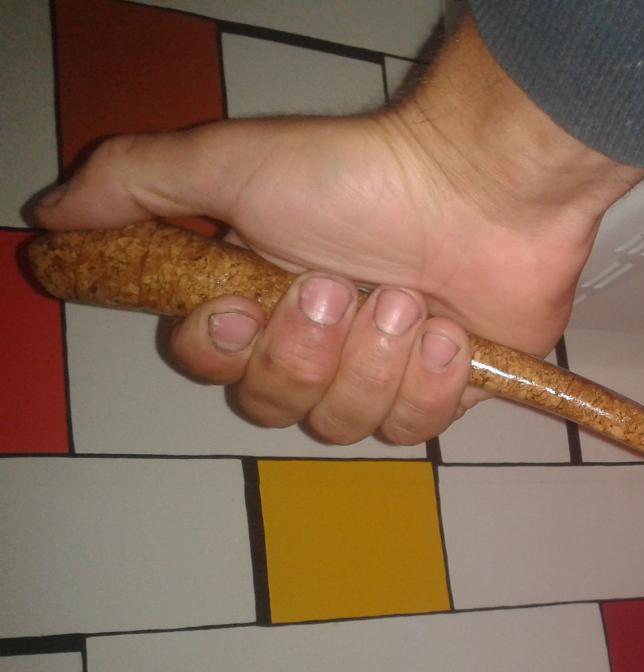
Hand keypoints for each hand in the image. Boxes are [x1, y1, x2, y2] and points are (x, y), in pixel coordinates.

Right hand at [35, 16, 643, 444]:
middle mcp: (321, 340)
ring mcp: (384, 368)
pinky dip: (432, 381)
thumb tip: (53, 217)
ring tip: (408, 299)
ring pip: (348, 425)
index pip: (214, 364)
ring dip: (375, 361)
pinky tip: (452, 331)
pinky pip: (416, 427)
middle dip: (310, 354)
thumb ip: (137, 187)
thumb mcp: (231, 166)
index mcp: (264, 295)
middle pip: (277, 406)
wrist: (484, 187)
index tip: (245, 307)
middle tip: (344, 289)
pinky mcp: (445, 389)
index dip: (224, 353)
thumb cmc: (362, 176)